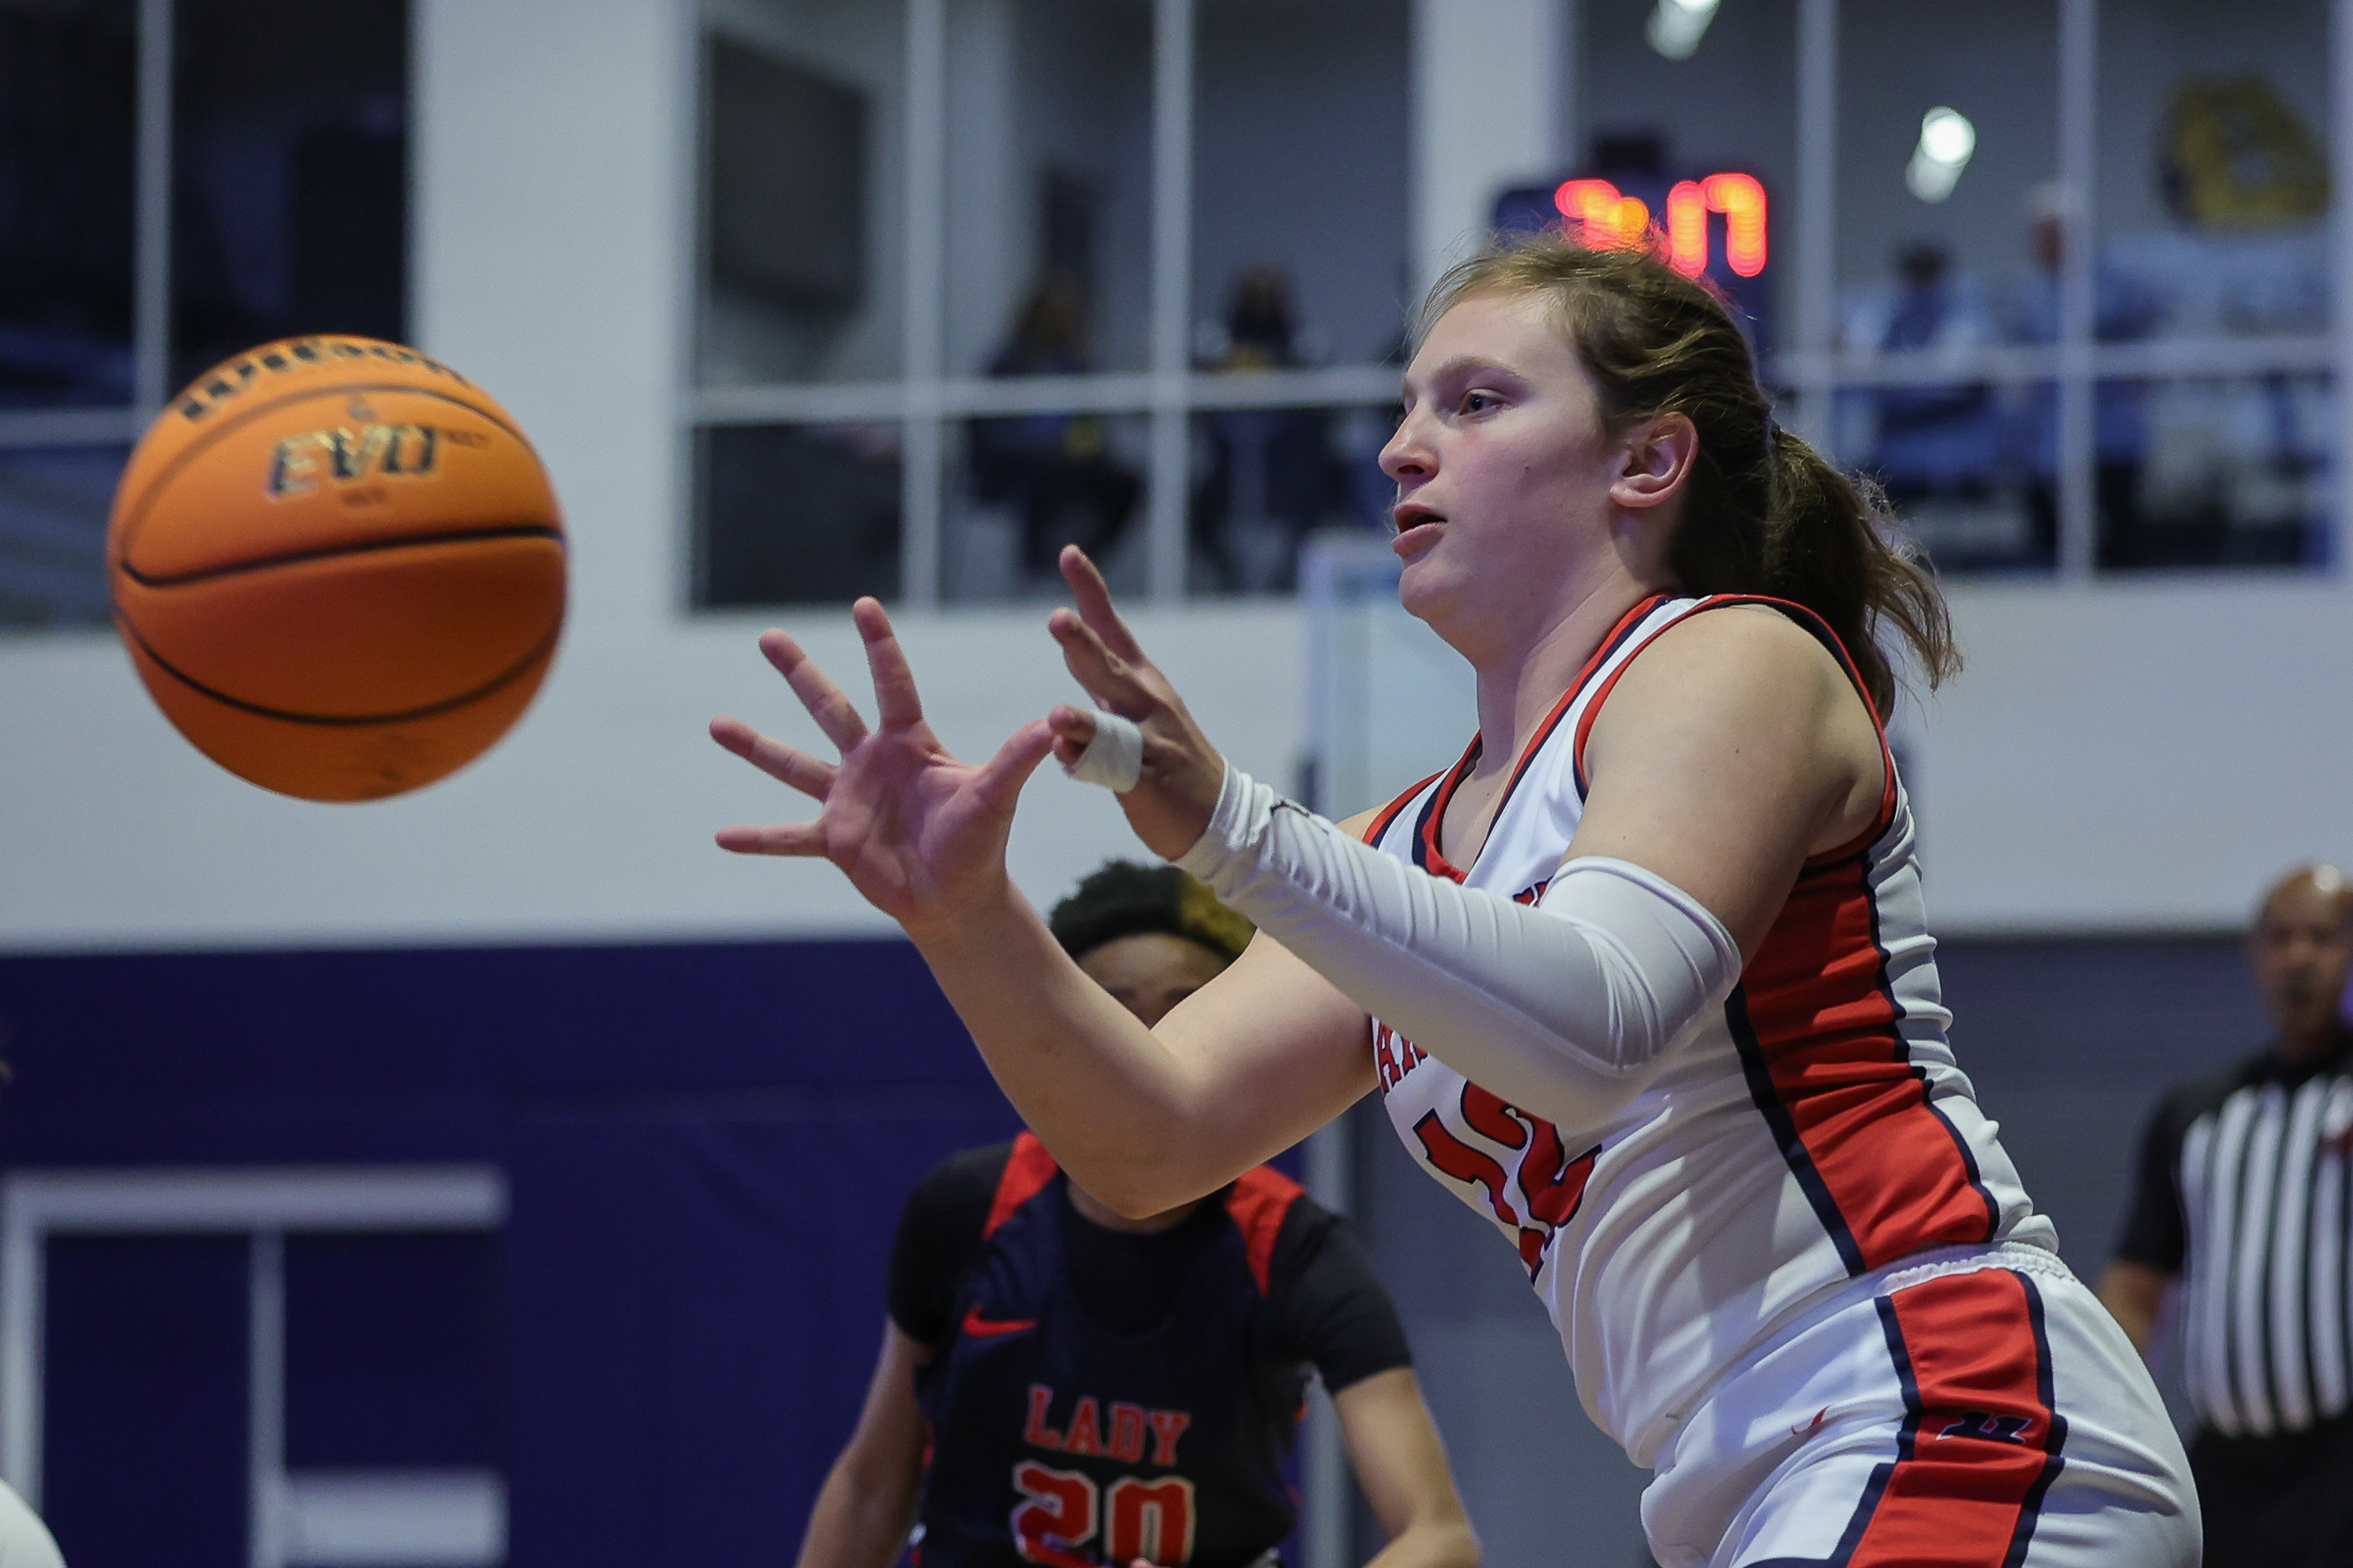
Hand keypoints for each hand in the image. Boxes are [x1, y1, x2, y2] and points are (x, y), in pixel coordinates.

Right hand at [710, 598, 1055, 934]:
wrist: (960, 896)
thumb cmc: (981, 843)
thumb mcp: (997, 794)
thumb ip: (1019, 756)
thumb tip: (1056, 719)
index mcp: (909, 744)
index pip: (893, 684)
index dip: (880, 646)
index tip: (863, 605)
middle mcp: (871, 762)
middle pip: (829, 707)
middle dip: (798, 672)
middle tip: (767, 635)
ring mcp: (846, 799)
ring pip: (792, 764)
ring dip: (755, 746)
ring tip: (715, 723)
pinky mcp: (833, 840)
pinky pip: (787, 837)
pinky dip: (756, 839)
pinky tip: (720, 836)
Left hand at [1045, 547, 1226, 858]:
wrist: (1218, 815)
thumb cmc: (1167, 759)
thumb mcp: (1134, 712)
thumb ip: (1101, 684)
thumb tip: (1071, 654)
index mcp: (1141, 681)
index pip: (1111, 628)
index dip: (1090, 591)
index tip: (1068, 553)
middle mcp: (1147, 703)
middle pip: (1110, 667)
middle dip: (1083, 643)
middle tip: (1056, 618)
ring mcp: (1151, 741)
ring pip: (1112, 726)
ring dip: (1082, 721)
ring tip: (1056, 715)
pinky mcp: (1149, 780)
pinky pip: (1113, 771)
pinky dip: (1088, 764)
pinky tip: (1066, 758)